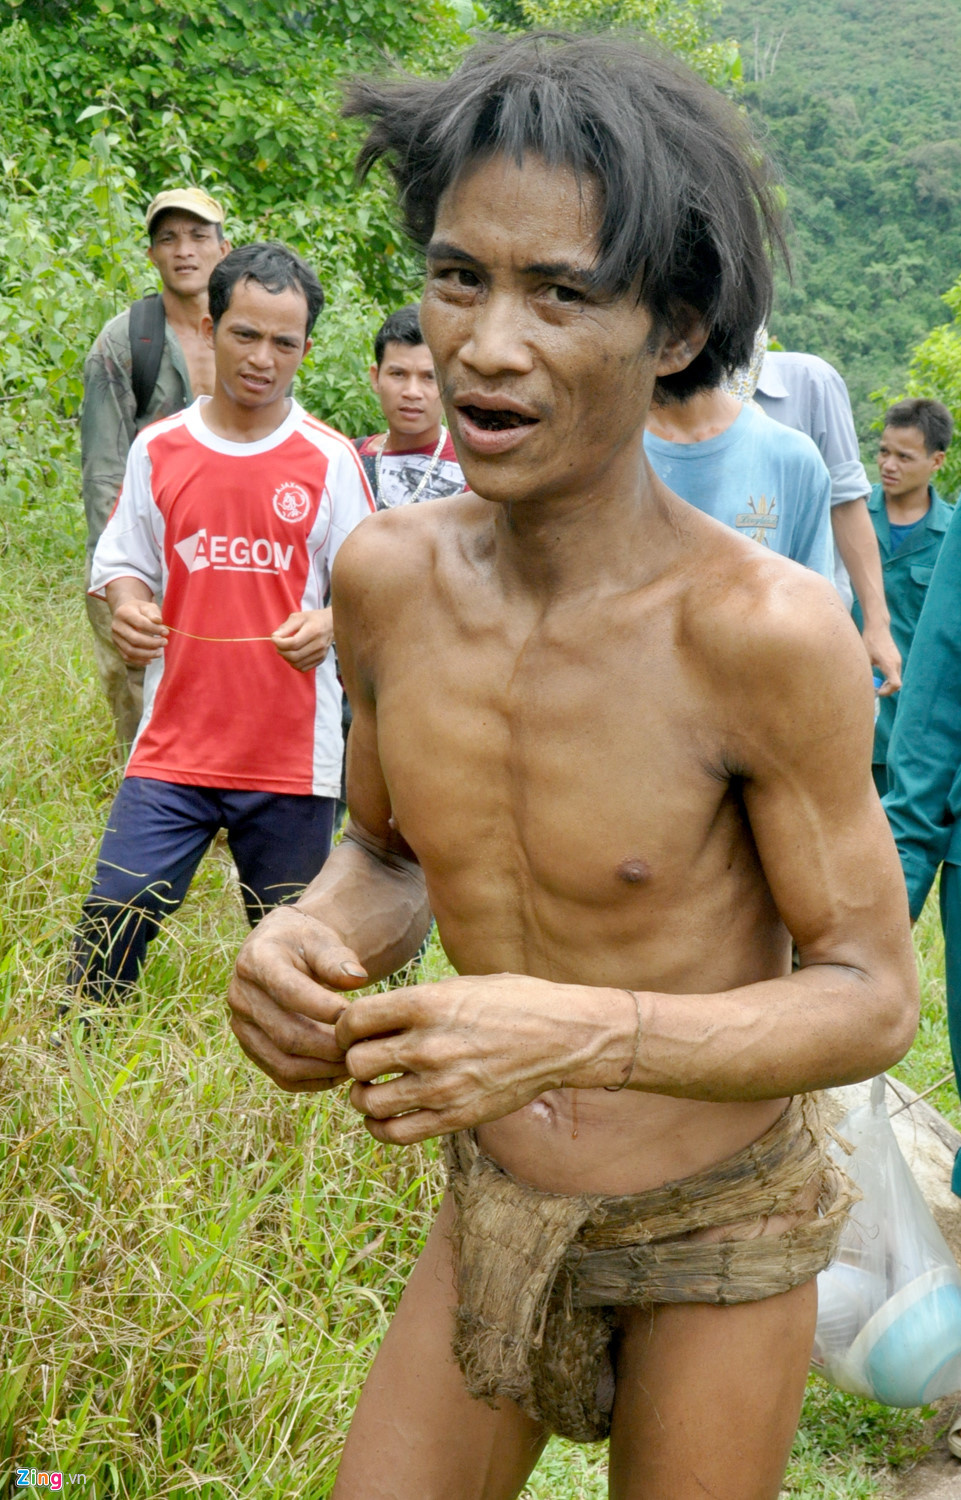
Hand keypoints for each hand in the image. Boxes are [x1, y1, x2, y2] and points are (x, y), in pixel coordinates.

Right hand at [111, 599, 167, 663]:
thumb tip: (158, 621)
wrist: (126, 613)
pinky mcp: (116, 646)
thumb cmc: (140, 610)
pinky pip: (127, 657)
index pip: (140, 623)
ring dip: (147, 654)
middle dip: (152, 643)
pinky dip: (139, 661)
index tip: (166, 632)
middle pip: (134, 639)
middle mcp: (116, 626)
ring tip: (159, 653)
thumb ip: (153, 613)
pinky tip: (150, 660)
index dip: (154, 629)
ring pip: (130, 651)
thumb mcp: (148, 606)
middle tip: (165, 642)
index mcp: (123, 613)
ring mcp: (115, 637)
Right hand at [228, 905, 368, 1091]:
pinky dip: (315, 1080)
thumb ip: (336, 958)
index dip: (322, 1007)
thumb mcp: (321, 938)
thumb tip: (356, 978)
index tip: (354, 1015)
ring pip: (284, 1063)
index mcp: (256, 960)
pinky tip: (342, 1071)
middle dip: (330, 1045)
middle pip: (286, 1034)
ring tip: (356, 1060)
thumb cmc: (306, 942)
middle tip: (364, 1045)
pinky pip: (283, 1077)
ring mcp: (242, 1027)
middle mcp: (240, 996)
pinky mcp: (252, 1048)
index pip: (288, 991)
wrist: (280, 950)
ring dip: (325, 1069)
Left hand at [272, 608, 333, 671]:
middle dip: (281, 651)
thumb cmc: (313, 619)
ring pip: (297, 664)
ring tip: (285, 649)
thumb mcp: (298, 617)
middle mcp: (319, 644)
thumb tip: (274, 638)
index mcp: (313, 631)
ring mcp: (320, 654)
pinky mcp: (320, 660)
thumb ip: (285, 627)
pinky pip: (302, 668)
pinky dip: (294, 663)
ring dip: (286, 658)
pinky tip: (293, 654)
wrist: (331, 624)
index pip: (293, 643)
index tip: (274, 638)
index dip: (279, 643)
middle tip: (279, 645)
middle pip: (294, 656)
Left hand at [334, 974, 632, 1143]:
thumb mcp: (461, 986)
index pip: (354, 1020)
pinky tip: (385, 1115)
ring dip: (364, 1096)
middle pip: (356, 1062)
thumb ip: (416, 1001)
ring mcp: (442, 1086)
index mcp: (427, 1003)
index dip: (344, 1028)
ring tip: (374, 1089)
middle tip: (363, 1062)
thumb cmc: (514, 1003)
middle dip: (353, 1063)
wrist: (564, 1037)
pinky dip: (379, 1126)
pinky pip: (395, 1133)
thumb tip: (373, 1016)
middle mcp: (429, 1045)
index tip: (353, 1033)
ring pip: (368, 1101)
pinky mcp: (455, 1117)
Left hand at [861, 620, 901, 696]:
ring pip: (896, 678)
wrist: (878, 627)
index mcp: (889, 664)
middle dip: (887, 689)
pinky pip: (895, 672)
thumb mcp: (865, 659)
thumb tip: (863, 685)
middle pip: (897, 684)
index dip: (887, 692)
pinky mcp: (896, 657)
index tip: (877, 691)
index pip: (896, 685)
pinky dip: (889, 677)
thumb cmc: (870, 641)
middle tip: (875, 690)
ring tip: (876, 683)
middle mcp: (896, 663)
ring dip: (888, 683)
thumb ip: (866, 672)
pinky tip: (879, 674)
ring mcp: (898, 660)